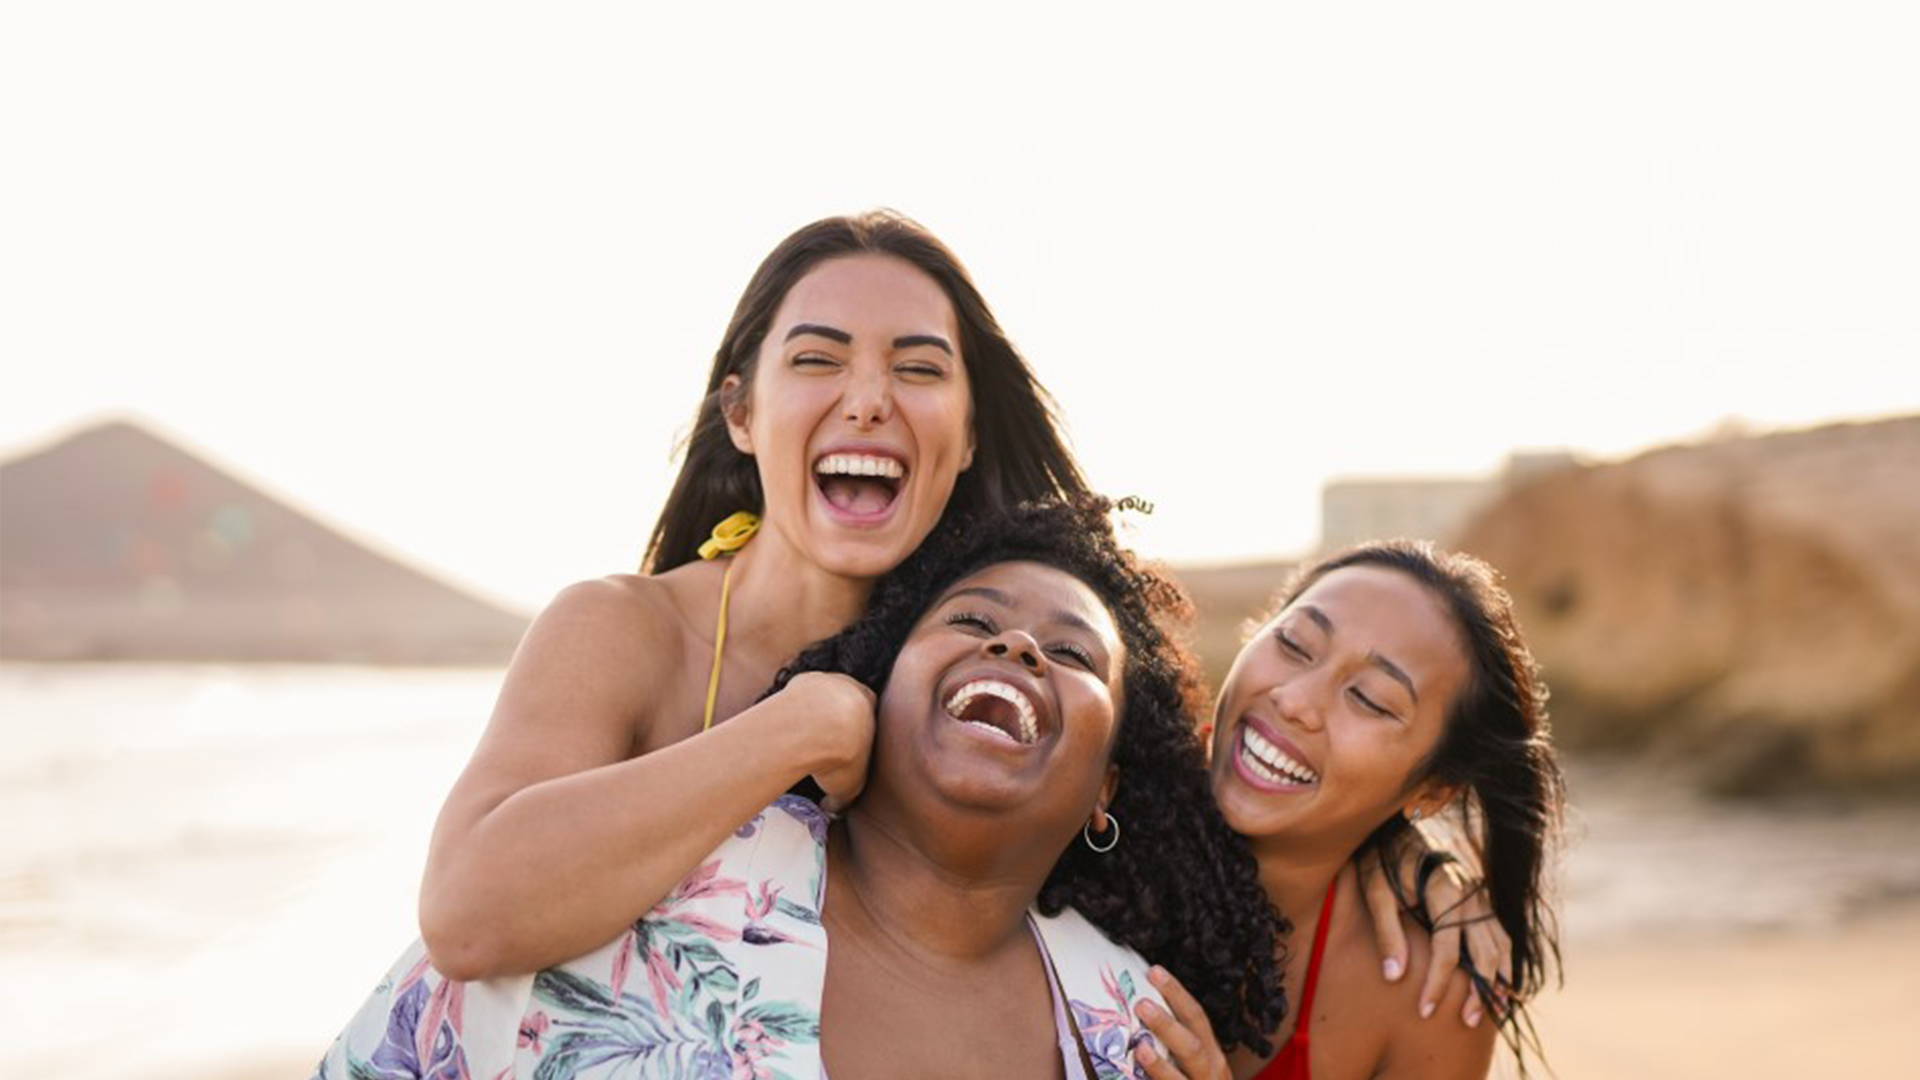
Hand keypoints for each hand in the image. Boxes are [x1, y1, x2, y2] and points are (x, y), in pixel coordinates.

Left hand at [781, 672, 874, 812]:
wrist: (815, 728)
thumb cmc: (841, 756)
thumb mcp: (850, 785)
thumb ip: (843, 795)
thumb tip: (832, 807)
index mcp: (873, 709)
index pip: (868, 719)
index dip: (856, 736)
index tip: (844, 751)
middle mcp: (854, 688)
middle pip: (846, 703)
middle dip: (835, 721)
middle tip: (821, 744)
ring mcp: (828, 680)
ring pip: (821, 696)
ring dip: (813, 714)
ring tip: (801, 737)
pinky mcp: (804, 679)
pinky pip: (799, 694)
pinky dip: (794, 709)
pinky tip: (788, 726)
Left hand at [1131, 966, 1229, 1079]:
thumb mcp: (1196, 1067)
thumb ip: (1176, 1045)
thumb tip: (1139, 1009)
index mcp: (1212, 1057)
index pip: (1196, 1019)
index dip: (1177, 994)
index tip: (1154, 971)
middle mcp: (1212, 1075)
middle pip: (1193, 1048)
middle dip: (1168, 1027)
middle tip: (1141, 1005)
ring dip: (1161, 1068)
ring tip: (1140, 1049)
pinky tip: (1131, 1079)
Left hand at [1357, 835, 1512, 1025]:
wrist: (1395, 829)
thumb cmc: (1379, 861)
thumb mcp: (1375, 891)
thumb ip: (1386, 932)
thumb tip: (1395, 977)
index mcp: (1443, 890)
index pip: (1446, 947)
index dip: (1437, 981)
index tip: (1424, 1010)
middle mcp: (1469, 894)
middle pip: (1483, 950)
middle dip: (1477, 990)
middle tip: (1466, 1022)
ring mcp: (1478, 897)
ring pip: (1500, 944)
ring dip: (1499, 980)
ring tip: (1495, 1013)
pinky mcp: (1479, 901)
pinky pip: (1499, 935)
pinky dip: (1503, 962)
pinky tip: (1500, 985)